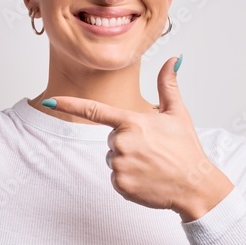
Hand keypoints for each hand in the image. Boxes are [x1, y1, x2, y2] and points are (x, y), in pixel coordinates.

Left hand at [44, 56, 234, 221]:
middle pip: (111, 139)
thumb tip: (174, 59)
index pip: (94, 110)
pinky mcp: (120, 184)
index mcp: (132, 121)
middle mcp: (122, 142)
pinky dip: (129, 179)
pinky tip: (147, 178)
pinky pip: (115, 178)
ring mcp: (120, 165)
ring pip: (112, 158)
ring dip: (128, 161)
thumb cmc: (186, 149)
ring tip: (151, 165)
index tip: (50, 100)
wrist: (195, 185)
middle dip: (127, 143)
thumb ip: (168, 85)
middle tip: (152, 150)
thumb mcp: (178, 114)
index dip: (68, 104)